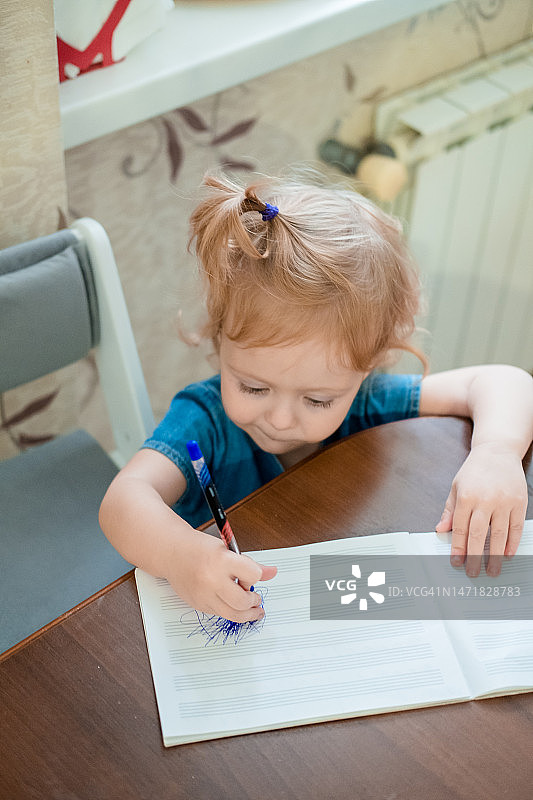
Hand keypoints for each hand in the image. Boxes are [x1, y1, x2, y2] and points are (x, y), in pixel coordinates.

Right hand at [165, 529, 276, 621]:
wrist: (172, 552)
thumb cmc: (200, 548)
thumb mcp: (228, 549)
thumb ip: (251, 564)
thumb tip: (272, 573)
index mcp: (221, 560)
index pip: (252, 575)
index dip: (256, 575)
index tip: (254, 574)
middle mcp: (211, 579)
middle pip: (243, 601)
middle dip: (254, 601)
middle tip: (256, 597)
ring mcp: (204, 595)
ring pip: (233, 614)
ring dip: (247, 613)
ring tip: (253, 608)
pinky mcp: (198, 604)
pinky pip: (221, 614)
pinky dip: (230, 611)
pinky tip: (232, 604)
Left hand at [436, 443, 527, 576]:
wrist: (497, 451)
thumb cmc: (474, 470)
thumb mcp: (456, 487)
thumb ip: (450, 510)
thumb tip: (441, 530)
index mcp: (466, 496)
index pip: (461, 528)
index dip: (458, 548)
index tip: (456, 562)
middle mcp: (485, 500)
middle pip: (479, 535)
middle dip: (475, 557)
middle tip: (473, 572)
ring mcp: (504, 501)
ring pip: (499, 534)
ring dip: (495, 555)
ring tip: (492, 570)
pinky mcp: (519, 502)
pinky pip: (516, 527)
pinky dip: (512, 542)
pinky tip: (507, 554)